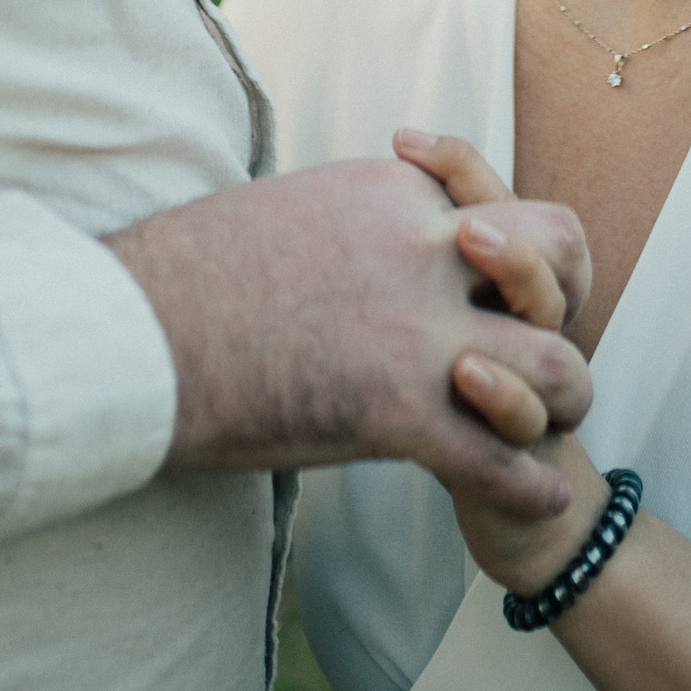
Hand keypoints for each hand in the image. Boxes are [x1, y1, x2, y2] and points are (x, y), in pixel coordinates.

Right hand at [105, 156, 592, 516]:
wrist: (126, 335)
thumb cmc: (180, 280)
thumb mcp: (288, 210)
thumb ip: (353, 220)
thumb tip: (364, 234)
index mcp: (396, 194)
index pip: (508, 207)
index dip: (522, 252)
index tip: (502, 291)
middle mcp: (425, 248)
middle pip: (557, 263)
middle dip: (564, 308)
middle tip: (542, 352)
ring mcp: (417, 330)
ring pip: (552, 365)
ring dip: (556, 405)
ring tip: (550, 435)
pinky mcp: (394, 411)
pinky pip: (499, 458)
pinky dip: (528, 487)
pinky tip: (538, 496)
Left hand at [396, 135, 690, 690]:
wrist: (521, 511)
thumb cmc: (439, 406)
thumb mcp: (407, 332)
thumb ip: (392, 273)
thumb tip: (319, 207)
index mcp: (491, 280)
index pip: (487, 200)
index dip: (457, 168)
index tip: (404, 142)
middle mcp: (521, 319)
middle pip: (537, 242)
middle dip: (498, 213)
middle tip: (456, 212)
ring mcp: (528, 380)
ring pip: (541, 314)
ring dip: (516, 283)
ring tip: (466, 264)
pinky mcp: (519, 454)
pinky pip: (521, 420)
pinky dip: (500, 397)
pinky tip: (466, 377)